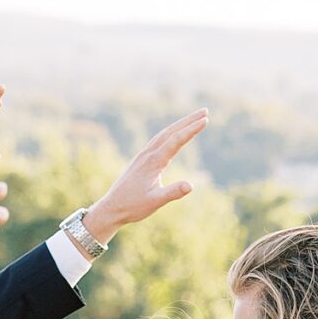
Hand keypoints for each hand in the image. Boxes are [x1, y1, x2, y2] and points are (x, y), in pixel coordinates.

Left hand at [84, 110, 208, 243]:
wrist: (112, 207)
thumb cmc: (133, 206)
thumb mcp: (155, 202)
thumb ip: (173, 192)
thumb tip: (191, 186)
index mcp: (153, 162)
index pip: (176, 141)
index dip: (192, 130)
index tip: (206, 120)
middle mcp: (148, 154)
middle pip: (170, 132)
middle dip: (188, 121)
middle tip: (205, 111)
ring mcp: (143, 156)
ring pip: (163, 135)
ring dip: (179, 125)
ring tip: (193, 119)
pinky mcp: (141, 160)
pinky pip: (157, 141)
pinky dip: (169, 134)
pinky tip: (173, 135)